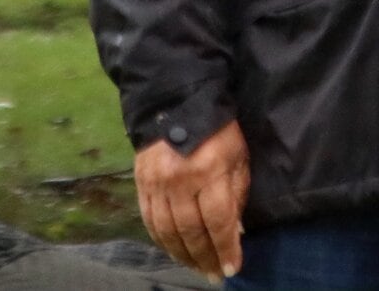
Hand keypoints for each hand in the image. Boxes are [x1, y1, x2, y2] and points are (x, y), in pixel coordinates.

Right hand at [134, 120, 249, 281]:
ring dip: (184, 255)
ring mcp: (157, 184)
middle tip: (214, 274)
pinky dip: (163, 241)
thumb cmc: (218, 131)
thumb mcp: (237, 157)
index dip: (225, 248)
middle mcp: (180, 181)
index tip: (232, 269)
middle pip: (192, 231)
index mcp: (209, 171)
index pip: (218, 220)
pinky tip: (174, 251)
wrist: (177, 104)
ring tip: (197, 268)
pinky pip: (151, 221)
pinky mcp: (141, 184)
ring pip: (168, 231)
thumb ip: (237, 193)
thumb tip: (236, 232)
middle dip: (205, 258)